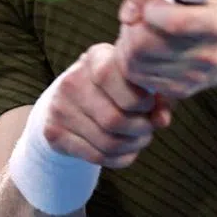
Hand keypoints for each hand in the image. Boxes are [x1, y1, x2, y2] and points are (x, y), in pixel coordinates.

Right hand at [43, 43, 172, 168]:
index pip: (114, 78)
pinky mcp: (54, 133)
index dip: (140, 99)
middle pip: (115, 119)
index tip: (149, 105)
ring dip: (133, 146)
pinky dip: (120, 158)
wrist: (68, 101)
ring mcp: (60, 108)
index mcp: (96, 58)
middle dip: (141, 129)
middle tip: (148, 128)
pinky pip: (96, 156)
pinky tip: (126, 151)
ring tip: (139, 139)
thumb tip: (162, 120)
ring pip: (108, 142)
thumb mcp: (134, 82)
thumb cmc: (114, 89)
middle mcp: (73, 80)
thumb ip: (155, 96)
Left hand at [115, 0, 216, 98]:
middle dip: (133, 28)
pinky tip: (147, 48)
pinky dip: (133, 60)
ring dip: (128, 43)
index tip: (153, 5)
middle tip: (140, 18)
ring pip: (134, 62)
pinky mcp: (179, 91)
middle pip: (144, 45)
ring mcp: (194, 77)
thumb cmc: (205, 5)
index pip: (174, 22)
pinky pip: (137, 76)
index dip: (151, 10)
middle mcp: (208, 55)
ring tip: (143, 31)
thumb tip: (127, 15)